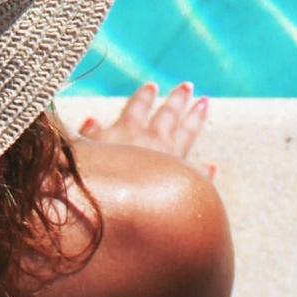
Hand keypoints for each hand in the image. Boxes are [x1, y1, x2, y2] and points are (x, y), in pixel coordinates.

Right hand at [78, 82, 216, 181]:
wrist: (126, 211)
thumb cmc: (99, 182)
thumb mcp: (83, 154)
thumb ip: (88, 136)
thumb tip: (92, 119)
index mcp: (128, 131)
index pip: (138, 107)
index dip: (144, 96)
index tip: (152, 86)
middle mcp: (153, 141)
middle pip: (168, 114)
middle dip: (177, 99)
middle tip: (188, 85)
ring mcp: (172, 161)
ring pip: (187, 133)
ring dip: (196, 118)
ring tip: (205, 102)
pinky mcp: (184, 184)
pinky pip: (198, 174)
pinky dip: (205, 171)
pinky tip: (212, 166)